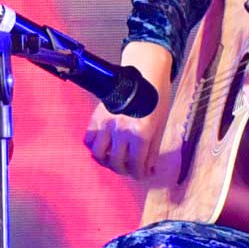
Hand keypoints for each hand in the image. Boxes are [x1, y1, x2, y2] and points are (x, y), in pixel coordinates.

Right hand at [83, 44, 168, 174]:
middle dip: (123, 170)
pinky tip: (103, 146)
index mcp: (141, 133)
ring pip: (98, 154)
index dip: (138, 173)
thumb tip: (148, 169)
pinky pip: (88, 139)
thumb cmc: (156, 97)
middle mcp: (121, 130)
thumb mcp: (160, 125)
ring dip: (106, 161)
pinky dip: (94, 146)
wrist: (143, 73)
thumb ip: (152, 149)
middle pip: (116, 162)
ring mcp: (106, 123)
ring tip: (113, 159)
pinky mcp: (96, 116)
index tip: (140, 174)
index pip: (135, 164)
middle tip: (129, 168)